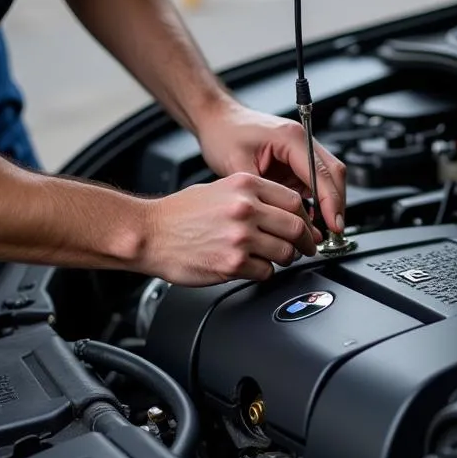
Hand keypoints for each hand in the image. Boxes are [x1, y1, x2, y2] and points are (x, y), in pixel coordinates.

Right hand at [139, 173, 321, 286]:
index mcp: (245, 185)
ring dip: (285, 258)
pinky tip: (251, 266)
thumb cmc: (179, 213)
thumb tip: (284, 212)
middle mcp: (246, 208)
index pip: (295, 201)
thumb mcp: (219, 188)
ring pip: (285, 252)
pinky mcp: (233, 263)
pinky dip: (264, 272)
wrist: (148, 233)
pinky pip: (266, 272)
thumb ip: (252, 196)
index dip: (307, 218)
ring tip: (275, 258)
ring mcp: (241, 237)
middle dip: (305, 242)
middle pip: (297, 227)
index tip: (308, 228)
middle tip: (305, 248)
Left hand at [197, 99, 346, 234]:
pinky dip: (316, 201)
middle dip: (336, 204)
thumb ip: (262, 193)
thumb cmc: (224, 134)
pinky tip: (308, 219)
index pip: (321, 173)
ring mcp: (301, 149)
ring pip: (328, 179)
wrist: (217, 120)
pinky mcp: (296, 160)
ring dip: (328, 204)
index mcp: (290, 137)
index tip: (333, 224)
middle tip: (334, 232)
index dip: (330, 202)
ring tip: (321, 230)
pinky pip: (314, 182)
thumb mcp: (237, 167)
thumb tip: (280, 218)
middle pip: (333, 174)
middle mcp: (301, 140)